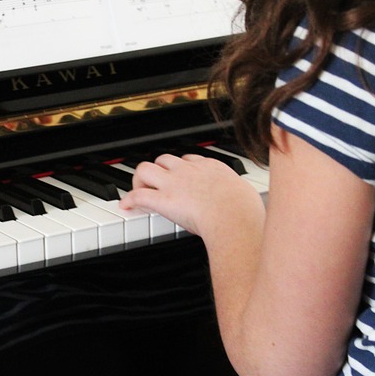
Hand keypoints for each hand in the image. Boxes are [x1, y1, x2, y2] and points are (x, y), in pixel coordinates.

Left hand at [119, 153, 262, 238]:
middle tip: (156, 184)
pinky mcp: (163, 199)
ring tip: (139, 190)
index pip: (189, 160)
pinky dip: (129, 199)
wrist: (234, 216)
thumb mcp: (247, 195)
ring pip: (145, 169)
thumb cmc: (245, 210)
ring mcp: (174, 183)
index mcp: (210, 168)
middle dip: (158, 170)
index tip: (179, 177)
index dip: (180, 168)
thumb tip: (248, 204)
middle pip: (164, 159)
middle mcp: (189, 171)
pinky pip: (138, 194)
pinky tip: (126, 206)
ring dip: (140, 180)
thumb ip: (241, 196)